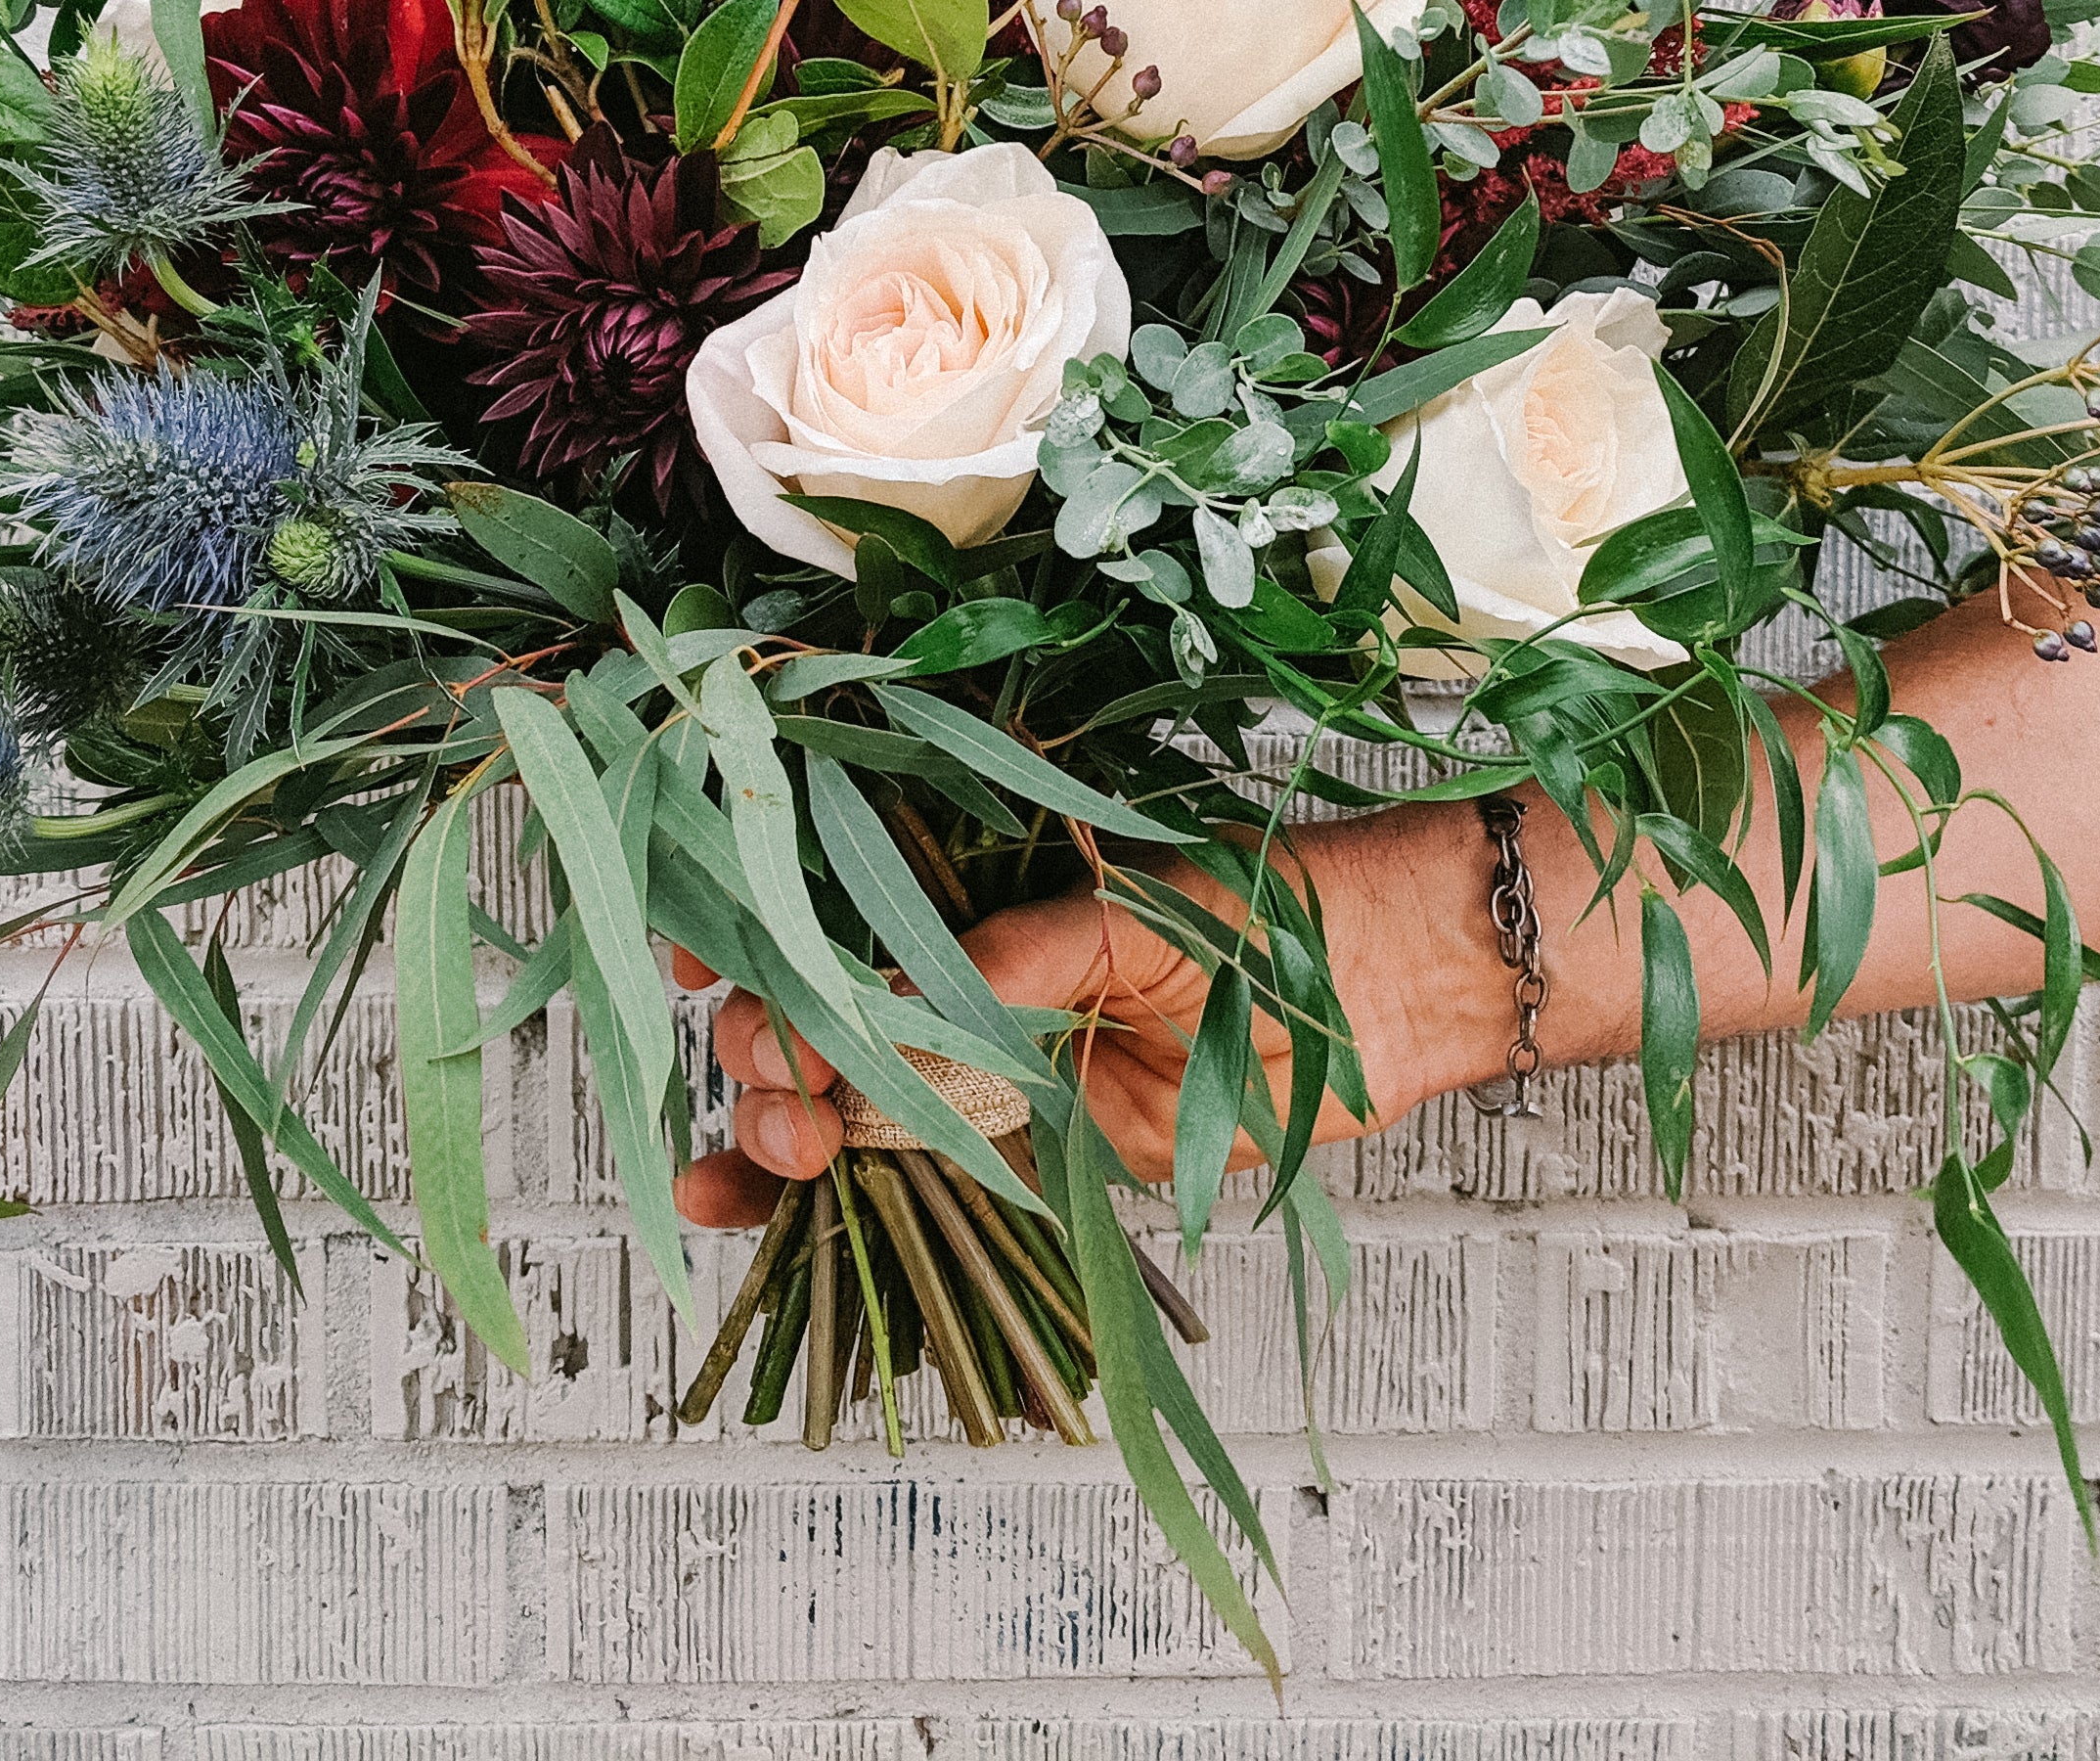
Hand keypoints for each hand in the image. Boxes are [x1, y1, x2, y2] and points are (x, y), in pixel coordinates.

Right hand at [666, 799, 1509, 1228]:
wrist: (1395, 991)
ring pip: (838, 1103)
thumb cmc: (1274, 913)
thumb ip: (1016, 955)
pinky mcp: (1031, 1150)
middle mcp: (965, 973)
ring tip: (769, 1161)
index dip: (749, 931)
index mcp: (977, 884)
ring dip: (771, 1135)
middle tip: (784, 1082)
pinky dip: (821, 1202)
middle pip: (814, 1015)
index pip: (827, 902)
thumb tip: (903, 998)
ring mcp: (990, 1064)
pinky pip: (909, 1175)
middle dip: (764, 1052)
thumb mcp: (1133, 911)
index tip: (705, 964)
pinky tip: (752, 1216)